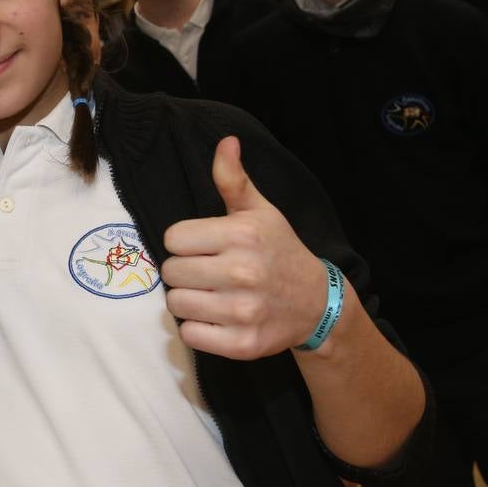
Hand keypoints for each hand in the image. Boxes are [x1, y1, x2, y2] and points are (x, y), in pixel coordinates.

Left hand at [160, 136, 328, 360]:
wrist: (316, 303)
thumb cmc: (279, 251)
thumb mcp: (260, 211)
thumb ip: (233, 179)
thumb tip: (226, 142)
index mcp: (241, 235)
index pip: (173, 238)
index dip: (184, 242)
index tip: (204, 246)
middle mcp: (242, 272)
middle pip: (171, 272)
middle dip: (183, 272)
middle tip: (206, 272)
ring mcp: (242, 311)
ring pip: (176, 304)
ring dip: (188, 300)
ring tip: (210, 294)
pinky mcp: (242, 344)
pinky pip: (190, 335)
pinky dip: (197, 329)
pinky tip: (216, 317)